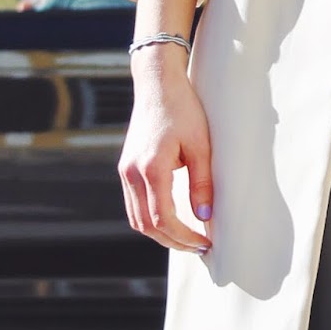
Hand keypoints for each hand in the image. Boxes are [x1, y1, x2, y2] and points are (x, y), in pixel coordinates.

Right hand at [118, 46, 213, 253]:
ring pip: (136, 218)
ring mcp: (125, 171)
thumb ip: (202, 183)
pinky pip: (134, 204)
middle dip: (172, 241)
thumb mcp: (201, 144)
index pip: (163, 219)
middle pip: (146, 225)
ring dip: (159, 233)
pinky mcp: (126, 167)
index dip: (184, 237)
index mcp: (151, 169)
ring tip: (186, 237)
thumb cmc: (183, 109)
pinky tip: (171, 218)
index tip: (204, 243)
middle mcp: (132, 173)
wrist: (158, 83)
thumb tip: (205, 217)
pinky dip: (150, 218)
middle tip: (198, 246)